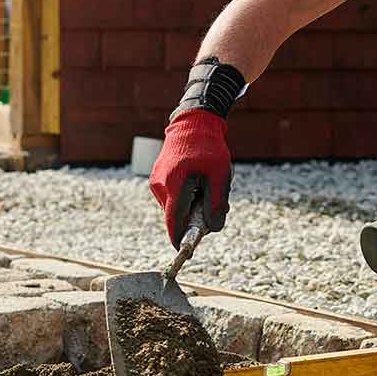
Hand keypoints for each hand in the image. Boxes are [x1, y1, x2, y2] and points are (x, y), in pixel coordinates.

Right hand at [149, 109, 231, 246]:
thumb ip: (216, 203)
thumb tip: (213, 228)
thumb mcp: (219, 175)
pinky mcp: (157, 179)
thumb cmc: (209, 148)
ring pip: (174, 207)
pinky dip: (185, 197)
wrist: (193, 123)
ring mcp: (156, 182)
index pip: (174, 221)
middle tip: (213, 210)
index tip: (184, 252)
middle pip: (176, 215)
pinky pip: (172, 197)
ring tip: (206, 186)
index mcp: (175, 184)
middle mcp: (161, 185)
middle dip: (193, 219)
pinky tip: (197, 182)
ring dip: (190, 207)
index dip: (180, 239)